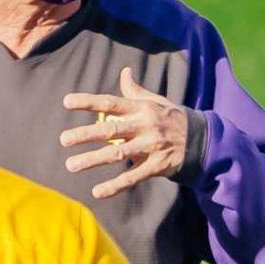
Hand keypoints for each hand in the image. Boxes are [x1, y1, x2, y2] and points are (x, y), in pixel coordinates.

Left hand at [60, 68, 191, 199]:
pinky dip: (115, 185)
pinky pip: (133, 177)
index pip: (111, 103)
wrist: (201, 140)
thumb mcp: (156, 101)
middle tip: (63, 139)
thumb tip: (125, 72)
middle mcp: (144, 126)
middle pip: (110, 129)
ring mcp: (150, 147)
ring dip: (93, 160)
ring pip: (117, 154)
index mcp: (141, 109)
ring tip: (71, 165)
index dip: (88, 102)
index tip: (66, 102)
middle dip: (85, 134)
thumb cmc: (171, 118)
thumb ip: (136, 90)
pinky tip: (97, 191)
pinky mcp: (156, 166)